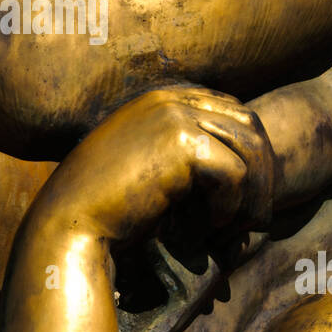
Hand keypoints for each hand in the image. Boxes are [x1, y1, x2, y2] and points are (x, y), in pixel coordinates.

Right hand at [37, 85, 273, 248]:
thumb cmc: (104, 211)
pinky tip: (197, 233)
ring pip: (252, 151)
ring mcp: (175, 115)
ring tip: (227, 232)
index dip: (250, 158)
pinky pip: (236, 175)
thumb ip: (187, 158)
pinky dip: (226, 211)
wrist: (67, 225)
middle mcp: (170, 98)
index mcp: (161, 100)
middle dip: (263, 176)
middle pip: (251, 126)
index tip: (243, 203)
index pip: (234, 114)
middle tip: (253, 222)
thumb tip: (252, 172)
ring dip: (249, 198)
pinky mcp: (182, 143)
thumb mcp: (148, 171)